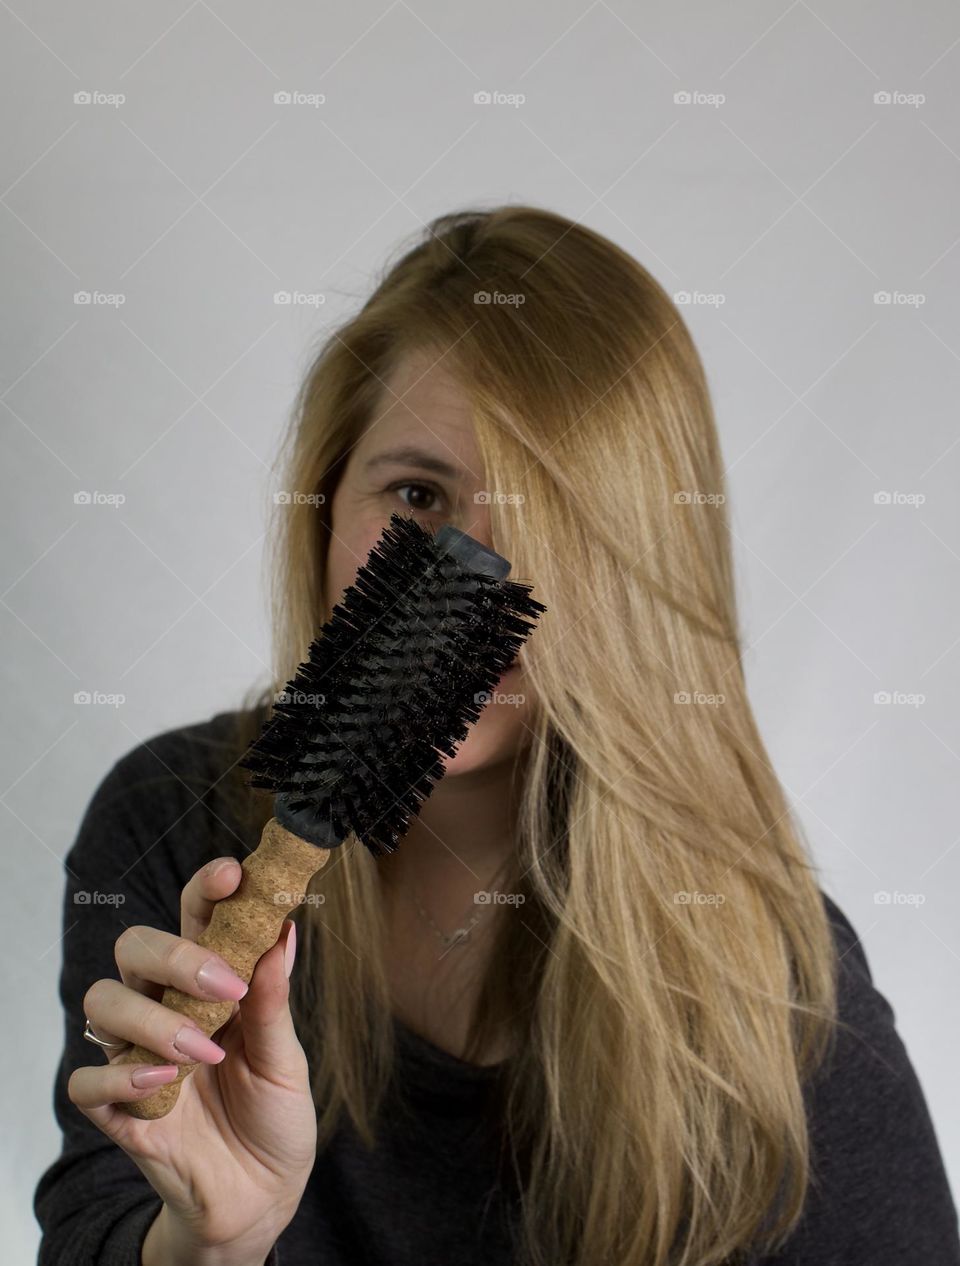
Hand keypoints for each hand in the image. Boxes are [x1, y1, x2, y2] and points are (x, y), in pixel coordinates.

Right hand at [68, 857, 315, 1254]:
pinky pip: (87, 1082)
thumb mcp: (286, 1060)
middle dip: (174, 953)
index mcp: (209, 984)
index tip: (232, 873)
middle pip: (134, 948)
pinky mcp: (118, 1111)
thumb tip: (283, 932)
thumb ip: (274, 1003)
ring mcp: (136, 1057)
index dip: (205, 889)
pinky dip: (120, 1075)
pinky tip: (165, 1080)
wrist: (262, 1198)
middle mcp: (165, 1009)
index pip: (193, 919)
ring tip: (204, 1049)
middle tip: (223, 982)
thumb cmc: (274, 1117)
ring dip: (153, 1018)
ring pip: (103, 1003)